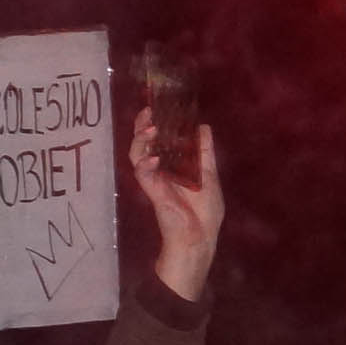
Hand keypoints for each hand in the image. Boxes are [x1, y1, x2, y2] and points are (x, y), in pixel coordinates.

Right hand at [131, 108, 226, 301]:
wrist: (200, 237)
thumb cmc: (205, 211)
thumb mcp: (208, 175)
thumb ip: (204, 152)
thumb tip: (203, 127)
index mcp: (172, 165)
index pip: (158, 139)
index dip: (154, 123)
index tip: (156, 107)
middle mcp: (159, 169)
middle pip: (143, 142)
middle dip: (142, 126)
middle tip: (147, 112)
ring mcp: (154, 179)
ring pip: (137, 153)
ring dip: (142, 140)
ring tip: (151, 128)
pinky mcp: (152, 190)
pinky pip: (143, 173)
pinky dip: (146, 163)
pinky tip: (154, 157)